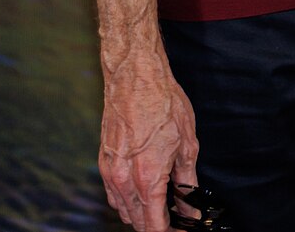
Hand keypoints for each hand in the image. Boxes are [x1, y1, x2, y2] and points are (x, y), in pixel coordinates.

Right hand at [100, 50, 199, 229]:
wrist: (135, 78)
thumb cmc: (163, 104)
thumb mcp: (187, 144)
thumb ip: (187, 182)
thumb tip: (191, 208)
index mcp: (147, 178)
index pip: (154, 226)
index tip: (183, 231)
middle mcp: (123, 181)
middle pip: (137, 223)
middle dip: (158, 227)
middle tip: (179, 221)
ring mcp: (110, 173)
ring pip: (124, 211)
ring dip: (142, 216)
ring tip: (166, 206)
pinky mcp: (103, 163)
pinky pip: (115, 195)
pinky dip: (129, 201)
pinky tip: (146, 192)